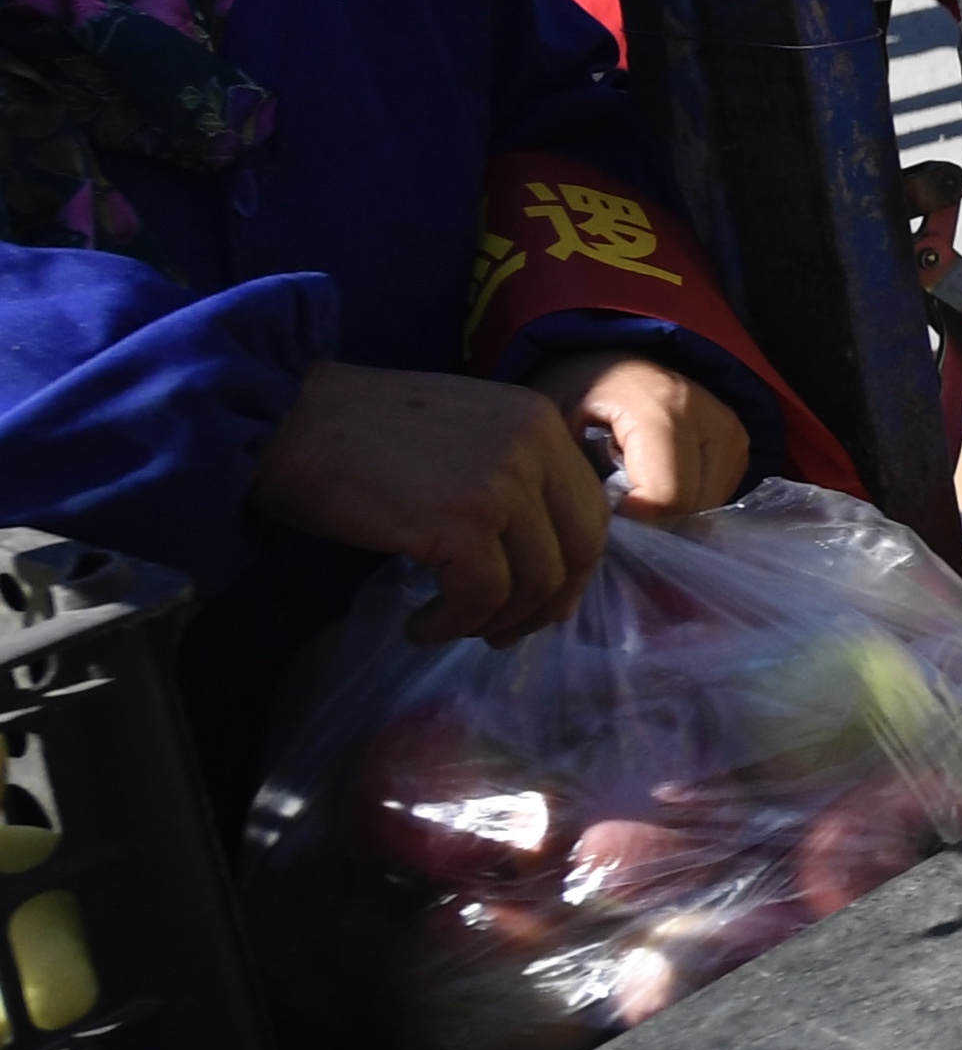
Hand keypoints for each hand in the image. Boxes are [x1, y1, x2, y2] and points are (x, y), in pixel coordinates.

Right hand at [248, 360, 610, 645]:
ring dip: (494, 620)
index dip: (571, 568)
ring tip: (449, 625)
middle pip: (578, 551)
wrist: (282, 418)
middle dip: (545, 605)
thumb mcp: (466, 434)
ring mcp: (500, 483)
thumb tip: (552, 567)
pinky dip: (454, 624)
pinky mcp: (459, 521)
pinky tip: (421, 625)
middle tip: (502, 630)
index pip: (590, 512)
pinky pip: (482, 597)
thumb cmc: (360, 434)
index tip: (536, 599)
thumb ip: (515, 479)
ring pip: (535, 583)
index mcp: (539, 420)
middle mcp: (532, 446)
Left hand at [530, 351, 748, 515]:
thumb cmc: (574, 392)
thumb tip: (601, 535)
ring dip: (669, 513)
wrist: (610, 360)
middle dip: (650, 520)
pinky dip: (686, 503)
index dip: (630, 521)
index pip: (666, 499)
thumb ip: (578, 479)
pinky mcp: (739, 445)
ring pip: (708, 509)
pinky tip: (657, 481)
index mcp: (663, 407)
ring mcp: (732, 431)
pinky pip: (717, 499)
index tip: (599, 510)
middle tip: (613, 499)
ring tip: (634, 486)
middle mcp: (712, 417)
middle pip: (691, 508)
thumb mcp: (555, 430)